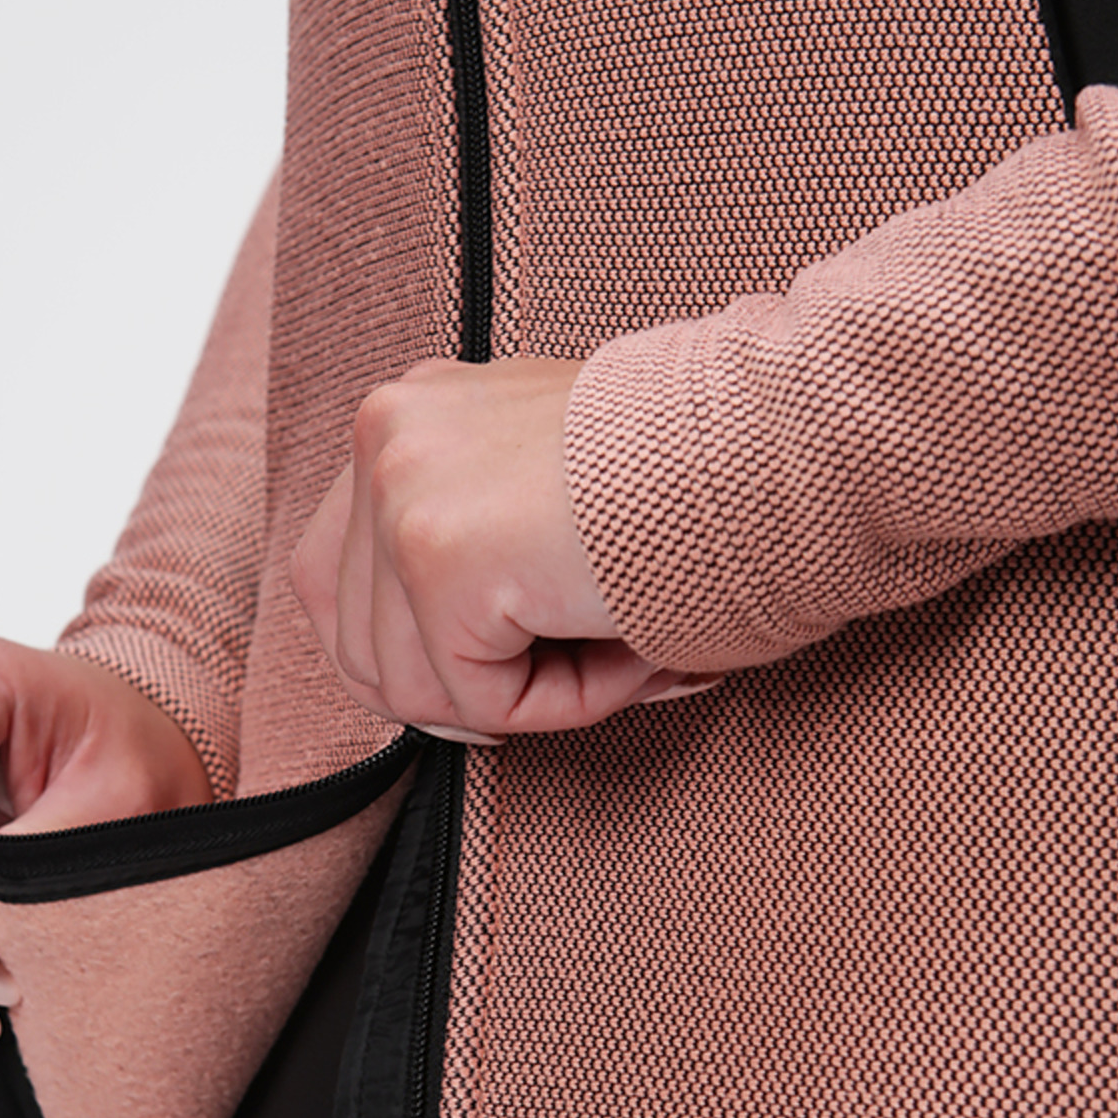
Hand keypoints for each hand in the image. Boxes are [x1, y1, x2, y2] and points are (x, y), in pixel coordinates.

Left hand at [290, 356, 719, 741]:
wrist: (778, 445)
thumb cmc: (700, 477)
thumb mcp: (550, 498)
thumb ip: (481, 556)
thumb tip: (450, 690)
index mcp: (410, 414)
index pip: (339, 582)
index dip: (424, 655)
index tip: (525, 659)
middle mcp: (387, 434)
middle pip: (361, 646)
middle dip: (474, 686)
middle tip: (593, 662)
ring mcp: (402, 493)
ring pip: (414, 688)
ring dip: (526, 696)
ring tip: (623, 641)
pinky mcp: (441, 557)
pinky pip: (476, 700)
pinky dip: (561, 703)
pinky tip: (629, 645)